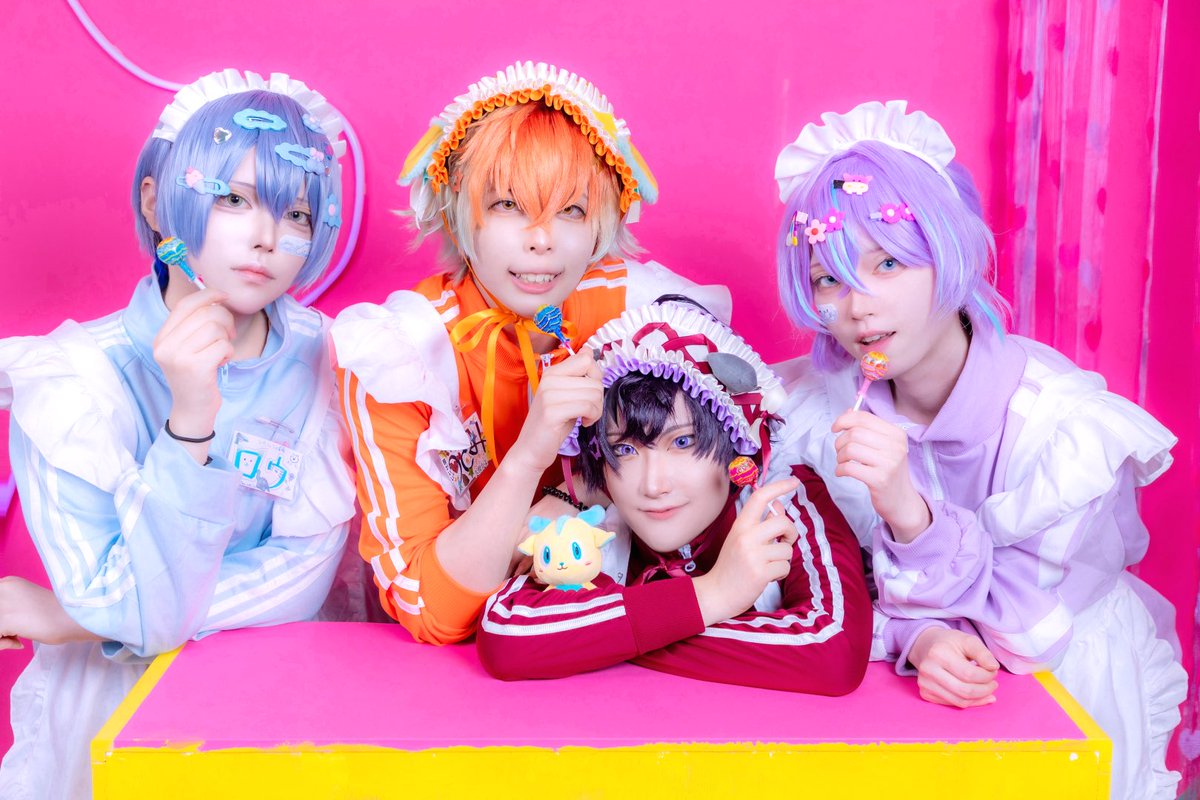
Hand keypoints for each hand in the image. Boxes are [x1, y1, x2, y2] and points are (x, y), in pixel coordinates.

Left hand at [0, 576, 98, 646]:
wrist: (76, 617)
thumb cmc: (57, 615)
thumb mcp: (27, 604)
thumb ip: (8, 610)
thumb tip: (1, 630)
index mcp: (8, 582)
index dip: (2, 619)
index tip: (11, 626)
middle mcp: (2, 588)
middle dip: (0, 629)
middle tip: (12, 634)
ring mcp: (2, 603)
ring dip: (0, 638)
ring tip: (14, 639)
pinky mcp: (5, 619)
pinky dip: (3, 645)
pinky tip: (19, 642)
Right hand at [153, 289, 233, 443]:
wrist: (192, 410)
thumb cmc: (196, 375)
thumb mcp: (187, 348)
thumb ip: (194, 325)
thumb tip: (216, 298)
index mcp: (161, 337)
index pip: (185, 305)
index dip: (207, 295)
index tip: (224, 296)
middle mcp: (165, 346)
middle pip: (205, 314)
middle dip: (225, 320)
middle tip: (227, 335)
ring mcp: (178, 357)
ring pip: (215, 328)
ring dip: (226, 339)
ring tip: (221, 352)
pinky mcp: (196, 368)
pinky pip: (223, 345)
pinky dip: (228, 352)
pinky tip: (221, 363)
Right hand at [505, 348, 602, 474]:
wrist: (531, 450)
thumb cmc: (553, 424)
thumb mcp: (567, 395)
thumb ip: (578, 376)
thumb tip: (588, 351)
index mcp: (552, 372)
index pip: (586, 359)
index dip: (595, 375)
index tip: (589, 391)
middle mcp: (549, 379)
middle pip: (594, 379)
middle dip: (599, 397)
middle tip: (589, 410)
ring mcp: (549, 395)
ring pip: (593, 393)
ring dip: (597, 409)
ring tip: (586, 417)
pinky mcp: (552, 412)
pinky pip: (587, 406)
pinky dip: (592, 417)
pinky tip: (584, 423)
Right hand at [693, 478, 799, 625]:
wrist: (717, 593)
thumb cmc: (731, 565)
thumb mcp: (741, 539)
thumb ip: (760, 523)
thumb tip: (778, 506)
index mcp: (740, 525)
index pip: (760, 498)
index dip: (779, 486)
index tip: (794, 481)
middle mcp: (746, 536)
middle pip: (783, 522)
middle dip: (791, 533)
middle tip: (784, 543)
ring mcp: (753, 555)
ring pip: (787, 549)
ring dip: (783, 558)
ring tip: (768, 564)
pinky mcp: (760, 573)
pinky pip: (785, 567)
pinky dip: (780, 572)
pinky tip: (768, 576)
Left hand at [831, 409, 929, 541]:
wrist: (902, 500)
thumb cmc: (887, 469)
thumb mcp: (884, 446)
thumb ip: (866, 428)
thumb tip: (847, 411)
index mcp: (896, 433)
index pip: (864, 418)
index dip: (844, 420)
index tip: (835, 428)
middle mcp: (895, 446)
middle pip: (854, 433)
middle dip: (840, 441)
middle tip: (840, 451)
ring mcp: (889, 463)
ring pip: (850, 449)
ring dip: (839, 456)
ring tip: (843, 462)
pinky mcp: (879, 479)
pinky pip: (849, 468)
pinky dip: (840, 469)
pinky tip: (842, 472)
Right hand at [908, 627, 999, 707]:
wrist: (926, 646)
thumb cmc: (950, 643)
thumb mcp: (968, 640)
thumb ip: (983, 653)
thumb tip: (993, 667)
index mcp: (938, 653)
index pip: (969, 674)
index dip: (987, 676)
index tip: (993, 671)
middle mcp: (928, 670)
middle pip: (965, 691)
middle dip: (985, 690)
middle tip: (993, 684)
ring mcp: (925, 684)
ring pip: (960, 701)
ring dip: (979, 698)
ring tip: (987, 689)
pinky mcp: (925, 694)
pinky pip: (953, 704)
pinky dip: (969, 702)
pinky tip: (976, 695)